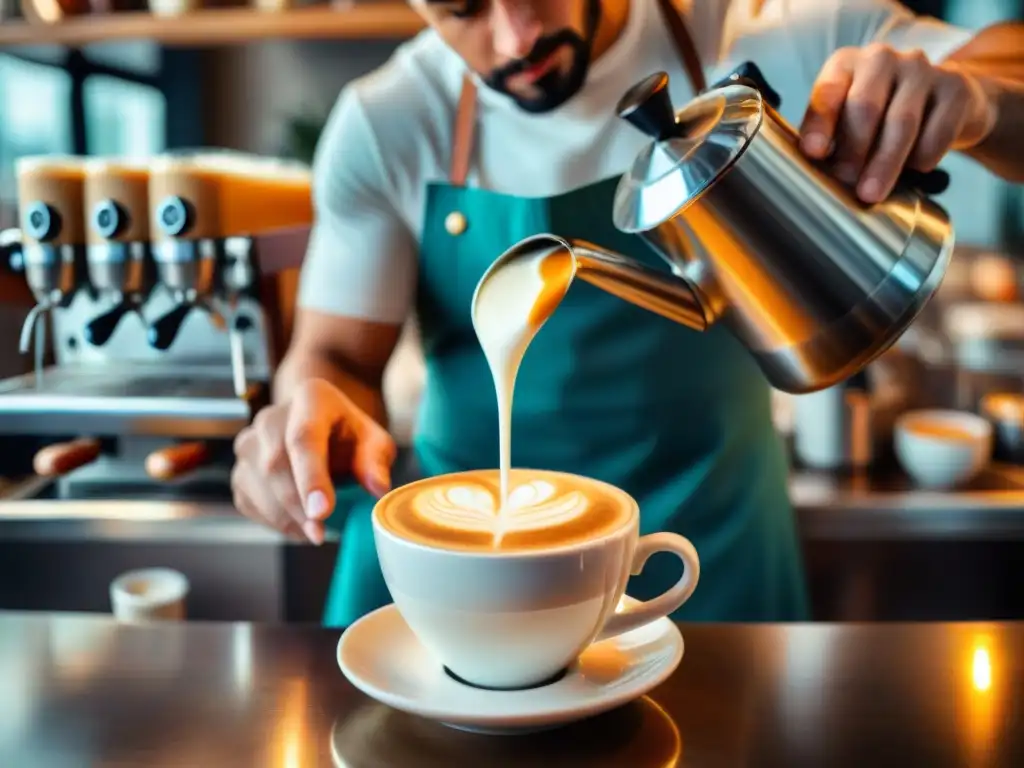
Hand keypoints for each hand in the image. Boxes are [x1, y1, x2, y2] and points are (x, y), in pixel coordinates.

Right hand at [231, 378, 396, 543]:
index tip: (322, 511)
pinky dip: (273, 522)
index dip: (311, 477)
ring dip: (286, 518)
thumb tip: (377, 487)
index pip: (303, 437)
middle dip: (297, 507)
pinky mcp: (239, 470)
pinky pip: (249, 503)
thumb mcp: (373, 441)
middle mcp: (272, 418)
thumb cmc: (347, 435)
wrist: (319, 428)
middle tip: (320, 532)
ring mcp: (249, 444)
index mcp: (311, 399)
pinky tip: (298, 523)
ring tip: (315, 530)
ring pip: (257, 488)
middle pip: (275, 465)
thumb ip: (376, 461)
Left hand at [800, 44, 995, 202]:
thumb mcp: (845, 120)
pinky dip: (923, 157)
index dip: (820, 123)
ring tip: (871, 193)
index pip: (828, 91)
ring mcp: (921, 70)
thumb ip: (828, 138)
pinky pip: (938, 131)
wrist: (945, 102)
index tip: (814, 152)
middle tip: (846, 182)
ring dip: (884, 163)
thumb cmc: (880, 116)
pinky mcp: (955, 88)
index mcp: (846, 64)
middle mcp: (882, 59)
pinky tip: (915, 169)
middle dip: (853, 150)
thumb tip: (815, 172)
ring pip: (901, 122)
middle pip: (865, 107)